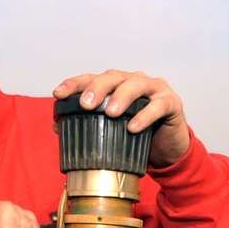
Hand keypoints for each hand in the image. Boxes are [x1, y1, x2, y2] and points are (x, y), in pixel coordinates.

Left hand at [53, 70, 189, 168]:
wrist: (168, 150)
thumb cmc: (137, 137)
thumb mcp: (110, 132)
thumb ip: (86, 125)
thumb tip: (56, 126)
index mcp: (115, 86)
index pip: (92, 78)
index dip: (75, 84)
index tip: (58, 94)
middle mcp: (134, 81)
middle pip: (114, 77)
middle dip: (97, 87)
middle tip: (85, 103)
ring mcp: (154, 90)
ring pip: (136, 84)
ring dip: (121, 97)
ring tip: (110, 113)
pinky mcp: (172, 103)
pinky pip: (158, 106)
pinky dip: (145, 115)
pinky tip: (133, 127)